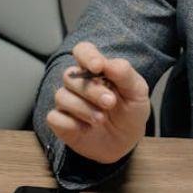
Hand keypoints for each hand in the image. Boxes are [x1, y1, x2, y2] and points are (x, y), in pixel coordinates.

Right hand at [45, 41, 150, 164]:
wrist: (126, 141)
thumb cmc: (130, 111)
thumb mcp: (138, 92)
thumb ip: (125, 74)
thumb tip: (107, 63)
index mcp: (96, 69)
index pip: (83, 51)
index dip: (87, 56)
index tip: (98, 66)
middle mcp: (78, 82)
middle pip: (70, 75)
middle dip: (92, 90)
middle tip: (111, 102)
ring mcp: (67, 101)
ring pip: (61, 96)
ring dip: (84, 109)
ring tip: (101, 119)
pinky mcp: (60, 121)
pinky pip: (54, 117)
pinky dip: (72, 124)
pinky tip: (86, 128)